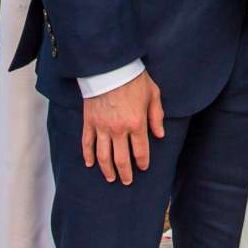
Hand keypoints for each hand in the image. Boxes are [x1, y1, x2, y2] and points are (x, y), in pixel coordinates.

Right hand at [80, 71, 164, 185]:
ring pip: (103, 156)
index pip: (140, 152)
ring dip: (107, 170)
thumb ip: (157, 116)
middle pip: (121, 160)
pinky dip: (88, 156)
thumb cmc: (134, 78)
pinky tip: (90, 164)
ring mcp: (102, 127)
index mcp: (137, 123)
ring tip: (111, 178)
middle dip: (125, 173)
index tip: (142, 167)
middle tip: (127, 181)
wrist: (110, 66)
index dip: (142, 163)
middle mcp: (119, 129)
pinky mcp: (89, 121)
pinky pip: (87, 143)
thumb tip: (160, 135)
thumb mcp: (153, 94)